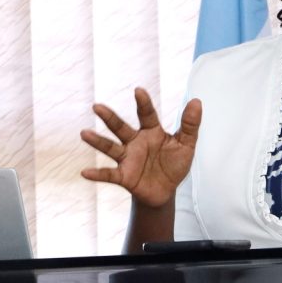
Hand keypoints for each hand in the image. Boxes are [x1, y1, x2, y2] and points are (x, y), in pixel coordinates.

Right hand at [80, 87, 201, 207]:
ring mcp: (128, 159)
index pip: (146, 114)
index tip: (138, 90)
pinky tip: (85, 172)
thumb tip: (197, 101)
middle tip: (97, 106)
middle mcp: (136, 142)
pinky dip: (97, 174)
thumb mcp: (186, 145)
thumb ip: (190, 125)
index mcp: (151, 131)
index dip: (143, 103)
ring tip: (84, 133)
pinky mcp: (124, 176)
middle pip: (121, 127)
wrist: (166, 191)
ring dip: (97, 141)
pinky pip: (109, 174)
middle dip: (109, 117)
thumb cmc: (174, 164)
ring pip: (110, 148)